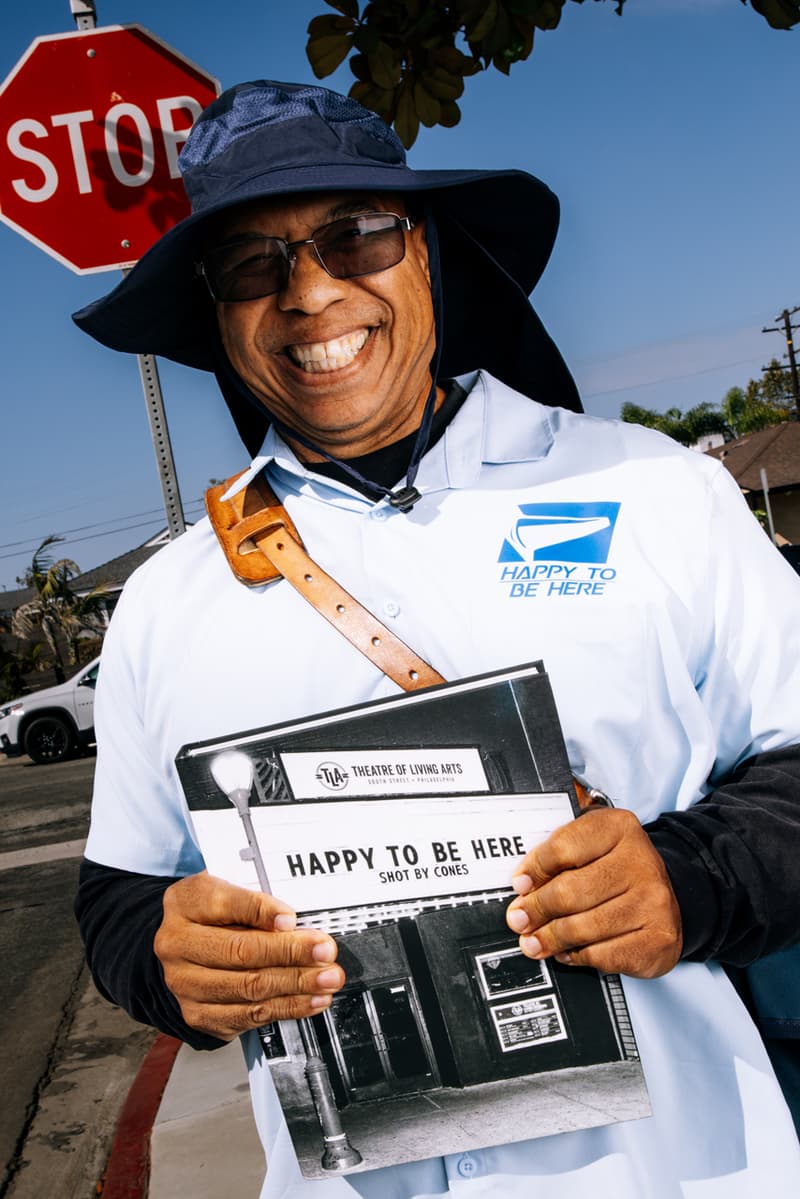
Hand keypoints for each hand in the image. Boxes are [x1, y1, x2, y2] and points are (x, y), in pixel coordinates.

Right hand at [154, 871, 343, 1039]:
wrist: (182, 949)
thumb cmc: (210, 915)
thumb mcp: (226, 891)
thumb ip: (254, 903)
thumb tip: (289, 923)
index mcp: (186, 903)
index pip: (226, 904)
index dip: (262, 912)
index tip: (292, 919)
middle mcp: (178, 945)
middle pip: (241, 951)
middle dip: (291, 952)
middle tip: (325, 952)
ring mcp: (185, 984)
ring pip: (249, 987)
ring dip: (296, 984)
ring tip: (326, 979)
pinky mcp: (199, 1014)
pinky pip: (249, 1015)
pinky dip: (287, 1008)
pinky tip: (311, 1000)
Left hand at [505, 807, 681, 977]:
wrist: (672, 893)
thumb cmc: (619, 868)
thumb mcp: (591, 845)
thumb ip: (557, 856)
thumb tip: (524, 886)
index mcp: (619, 828)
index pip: (564, 847)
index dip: (535, 869)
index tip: (519, 884)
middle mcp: (641, 862)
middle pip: (571, 891)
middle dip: (537, 910)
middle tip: (519, 920)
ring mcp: (654, 902)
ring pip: (584, 927)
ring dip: (551, 938)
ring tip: (534, 941)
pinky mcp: (658, 940)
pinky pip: (603, 955)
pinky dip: (579, 956)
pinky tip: (569, 951)